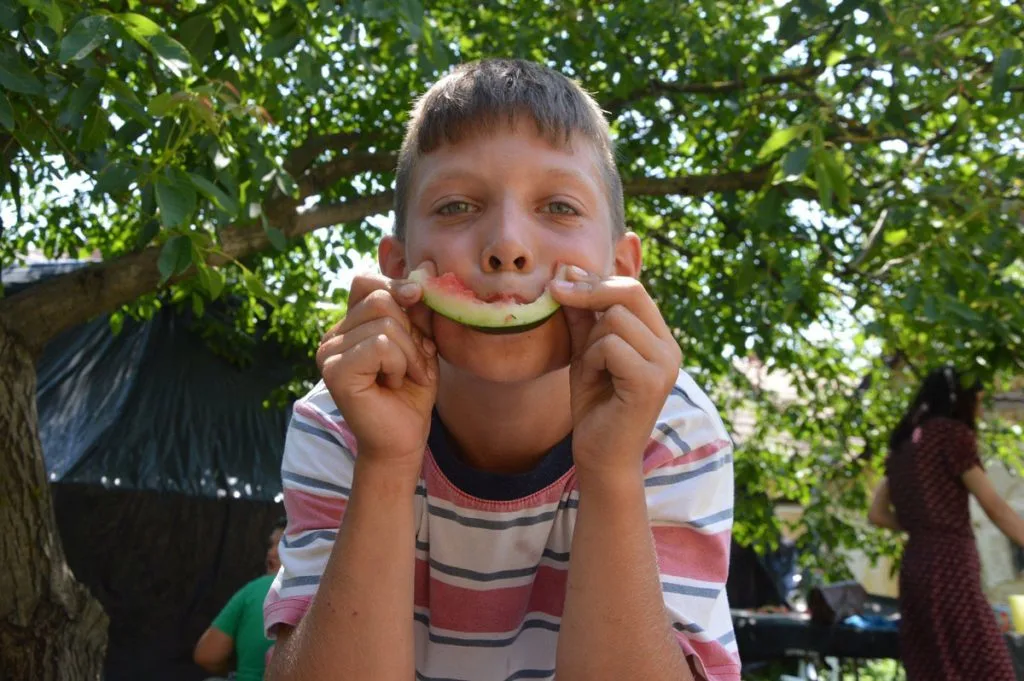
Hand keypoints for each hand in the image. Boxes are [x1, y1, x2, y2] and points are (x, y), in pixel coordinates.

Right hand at [316, 263, 438, 469]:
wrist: (403, 439)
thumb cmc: (411, 392)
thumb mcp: (421, 341)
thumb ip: (417, 308)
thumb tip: (425, 268)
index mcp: (348, 325)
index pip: (366, 281)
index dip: (397, 287)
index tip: (418, 301)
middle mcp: (332, 336)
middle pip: (380, 299)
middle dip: (411, 331)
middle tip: (411, 363)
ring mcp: (328, 353)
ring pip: (386, 323)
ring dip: (410, 354)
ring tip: (403, 377)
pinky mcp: (335, 371)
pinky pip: (382, 345)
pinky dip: (401, 364)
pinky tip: (395, 384)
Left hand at [548, 266, 681, 479]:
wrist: (600, 457)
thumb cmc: (595, 405)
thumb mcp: (585, 352)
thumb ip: (582, 315)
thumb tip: (568, 271)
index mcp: (659, 338)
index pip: (632, 289)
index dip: (593, 281)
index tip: (558, 282)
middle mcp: (670, 348)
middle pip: (629, 293)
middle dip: (588, 294)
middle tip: (555, 297)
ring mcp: (665, 365)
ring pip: (616, 319)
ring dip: (590, 341)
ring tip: (590, 368)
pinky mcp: (651, 382)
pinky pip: (611, 346)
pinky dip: (593, 359)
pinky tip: (595, 380)